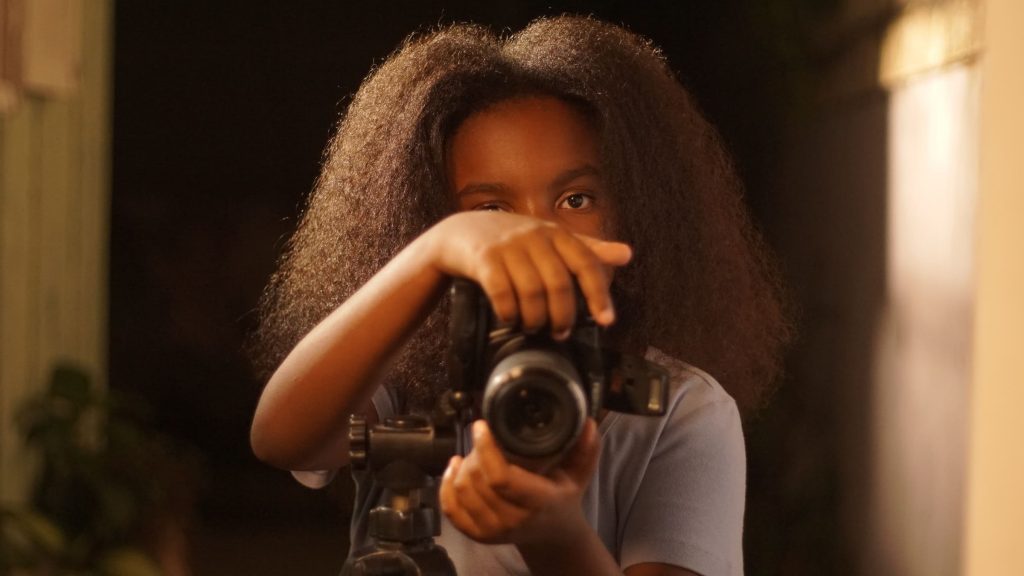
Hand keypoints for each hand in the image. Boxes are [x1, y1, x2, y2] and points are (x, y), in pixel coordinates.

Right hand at [427, 212, 631, 338]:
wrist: (461, 233)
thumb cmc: (513, 241)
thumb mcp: (552, 240)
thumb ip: (588, 250)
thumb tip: (627, 254)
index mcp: (556, 234)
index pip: (586, 263)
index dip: (599, 294)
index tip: (606, 321)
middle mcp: (534, 236)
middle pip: (559, 283)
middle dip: (562, 316)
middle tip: (560, 332)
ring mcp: (507, 246)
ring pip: (531, 291)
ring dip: (535, 318)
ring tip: (534, 328)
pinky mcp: (483, 258)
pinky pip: (501, 291)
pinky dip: (509, 312)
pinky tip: (510, 319)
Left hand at [439, 418, 599, 545]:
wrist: (552, 535)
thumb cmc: (562, 497)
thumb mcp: (578, 474)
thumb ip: (585, 449)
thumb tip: (588, 423)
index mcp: (538, 502)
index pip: (502, 478)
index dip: (486, 449)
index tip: (482, 426)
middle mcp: (513, 520)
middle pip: (477, 481)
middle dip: (475, 453)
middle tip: (483, 437)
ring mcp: (493, 530)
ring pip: (462, 491)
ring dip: (463, 466)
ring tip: (473, 451)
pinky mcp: (477, 534)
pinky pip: (451, 508)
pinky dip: (446, 485)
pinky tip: (454, 467)